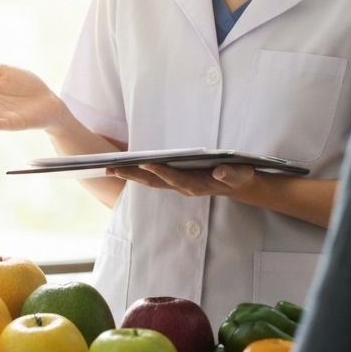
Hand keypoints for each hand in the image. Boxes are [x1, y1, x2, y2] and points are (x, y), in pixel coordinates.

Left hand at [105, 162, 255, 197]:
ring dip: (130, 175)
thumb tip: (219, 171)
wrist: (239, 184)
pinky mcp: (176, 181)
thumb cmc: (239, 176)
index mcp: (197, 185)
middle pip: (154, 182)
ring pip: (150, 181)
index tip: (145, 164)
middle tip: (111, 169)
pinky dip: (138, 173)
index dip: (161, 172)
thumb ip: (231, 174)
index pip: (175, 178)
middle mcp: (184, 187)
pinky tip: (125, 168)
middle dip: (133, 176)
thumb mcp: (241, 175)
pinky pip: (153, 178)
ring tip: (109, 169)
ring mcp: (178, 185)